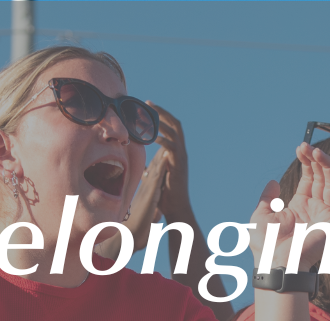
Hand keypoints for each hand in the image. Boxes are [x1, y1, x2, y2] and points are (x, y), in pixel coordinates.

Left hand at [146, 101, 190, 216]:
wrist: (176, 208)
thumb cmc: (166, 196)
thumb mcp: (159, 177)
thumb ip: (155, 169)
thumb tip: (148, 166)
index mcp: (176, 152)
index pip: (172, 128)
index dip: (162, 116)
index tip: (149, 107)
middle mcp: (181, 152)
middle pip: (176, 124)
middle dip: (163, 112)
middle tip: (149, 103)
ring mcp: (181, 157)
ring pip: (176, 131)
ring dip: (163, 120)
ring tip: (150, 113)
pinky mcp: (178, 165)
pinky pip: (172, 147)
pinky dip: (163, 139)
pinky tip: (152, 135)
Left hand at [249, 143, 329, 273]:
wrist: (276, 262)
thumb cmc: (266, 244)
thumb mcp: (261, 214)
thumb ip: (268, 197)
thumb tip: (273, 182)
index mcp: (300, 207)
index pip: (309, 178)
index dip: (306, 163)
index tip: (300, 148)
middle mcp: (316, 209)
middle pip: (321, 178)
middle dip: (315, 161)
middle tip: (306, 147)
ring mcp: (327, 215)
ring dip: (327, 167)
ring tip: (317, 152)